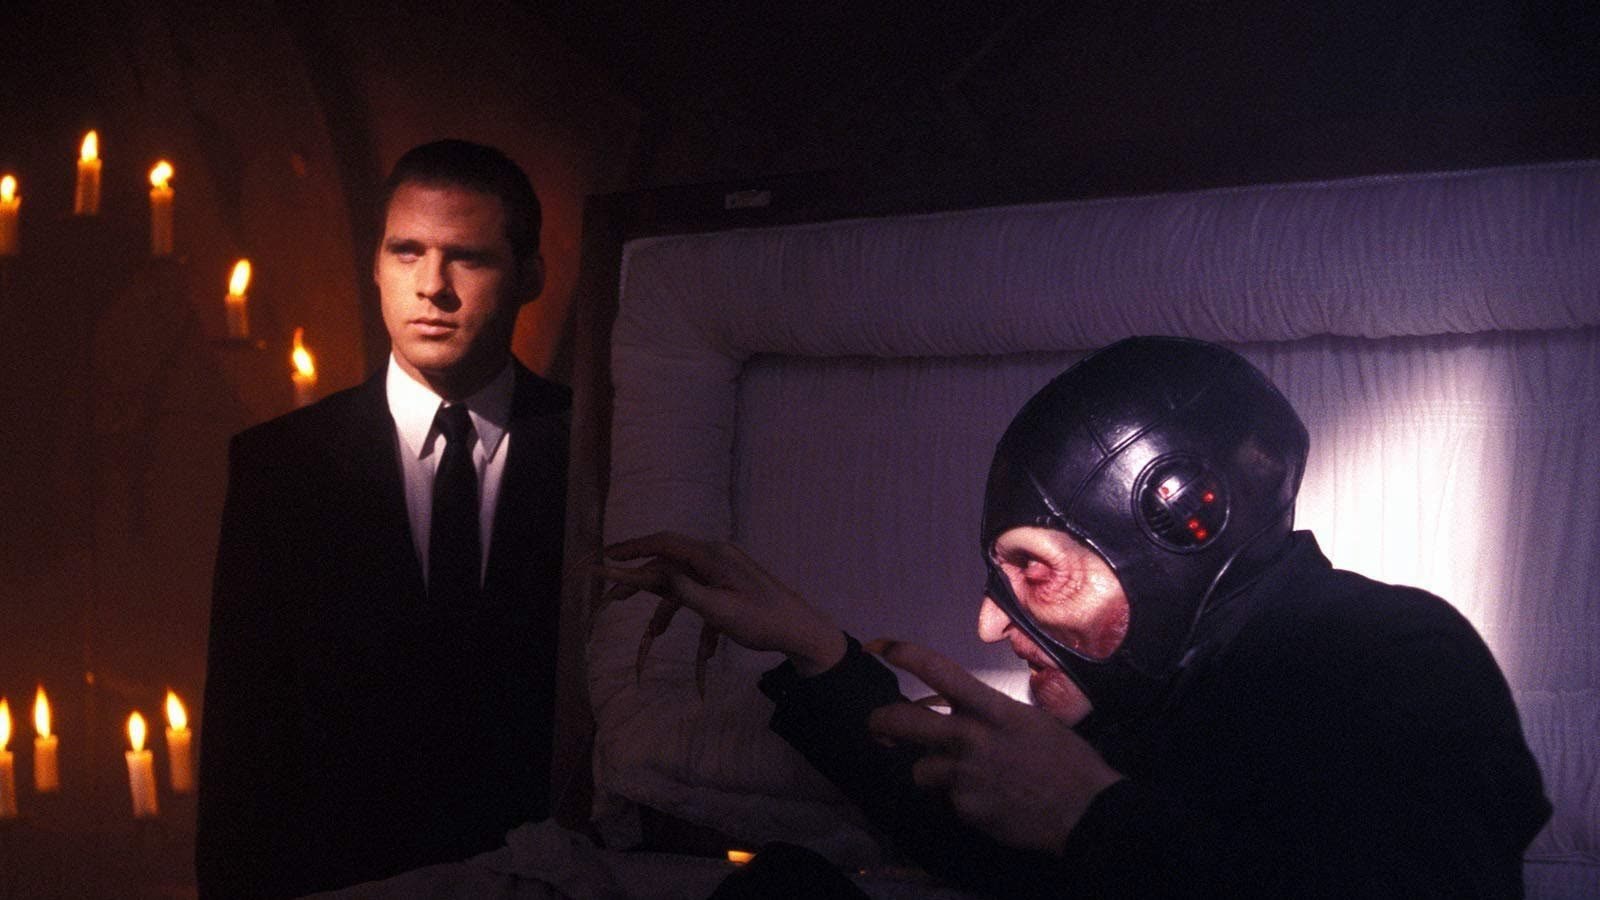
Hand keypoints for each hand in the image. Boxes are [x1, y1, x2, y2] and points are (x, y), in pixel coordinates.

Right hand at [600, 532, 847, 689]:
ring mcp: (724, 570)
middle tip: (613, 599)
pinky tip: (705, 654)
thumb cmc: (763, 621)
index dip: (631, 547)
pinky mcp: (730, 586)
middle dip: (641, 583)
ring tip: (651, 636)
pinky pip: (702, 598)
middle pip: (669, 565)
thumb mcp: (718, 610)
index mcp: (712, 555)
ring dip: (667, 610)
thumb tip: (656, 572)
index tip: (606, 555)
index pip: (663, 543)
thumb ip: (684, 590)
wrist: (802, 631)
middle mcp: (716, 556)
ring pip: (683, 584)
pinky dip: (697, 621)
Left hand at [865, 639, 1122, 853]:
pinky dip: (962, 802)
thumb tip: (966, 715)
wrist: (1087, 812)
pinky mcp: (965, 808)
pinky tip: (991, 804)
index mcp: (992, 708)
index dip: (904, 654)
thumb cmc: (1067, 761)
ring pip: (921, 770)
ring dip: (935, 775)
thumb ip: (992, 715)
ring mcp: (964, 775)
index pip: (939, 671)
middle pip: (903, 721)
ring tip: (967, 780)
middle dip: (881, 722)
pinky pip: (948, 801)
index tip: (878, 646)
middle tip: (877, 728)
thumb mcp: (1031, 721)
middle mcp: (971, 737)